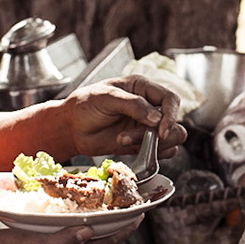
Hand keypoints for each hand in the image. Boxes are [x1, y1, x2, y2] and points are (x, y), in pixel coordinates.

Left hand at [59, 75, 187, 157]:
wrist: (70, 127)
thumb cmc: (85, 104)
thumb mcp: (106, 97)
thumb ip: (133, 105)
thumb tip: (157, 118)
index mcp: (143, 88)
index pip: (170, 100)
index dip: (171, 115)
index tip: (161, 131)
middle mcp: (149, 106)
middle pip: (174, 121)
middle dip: (159, 134)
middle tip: (134, 138)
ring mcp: (145, 126)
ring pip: (171, 139)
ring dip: (152, 144)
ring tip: (123, 140)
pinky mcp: (141, 143)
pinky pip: (160, 152)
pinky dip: (151, 154)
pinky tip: (128, 148)